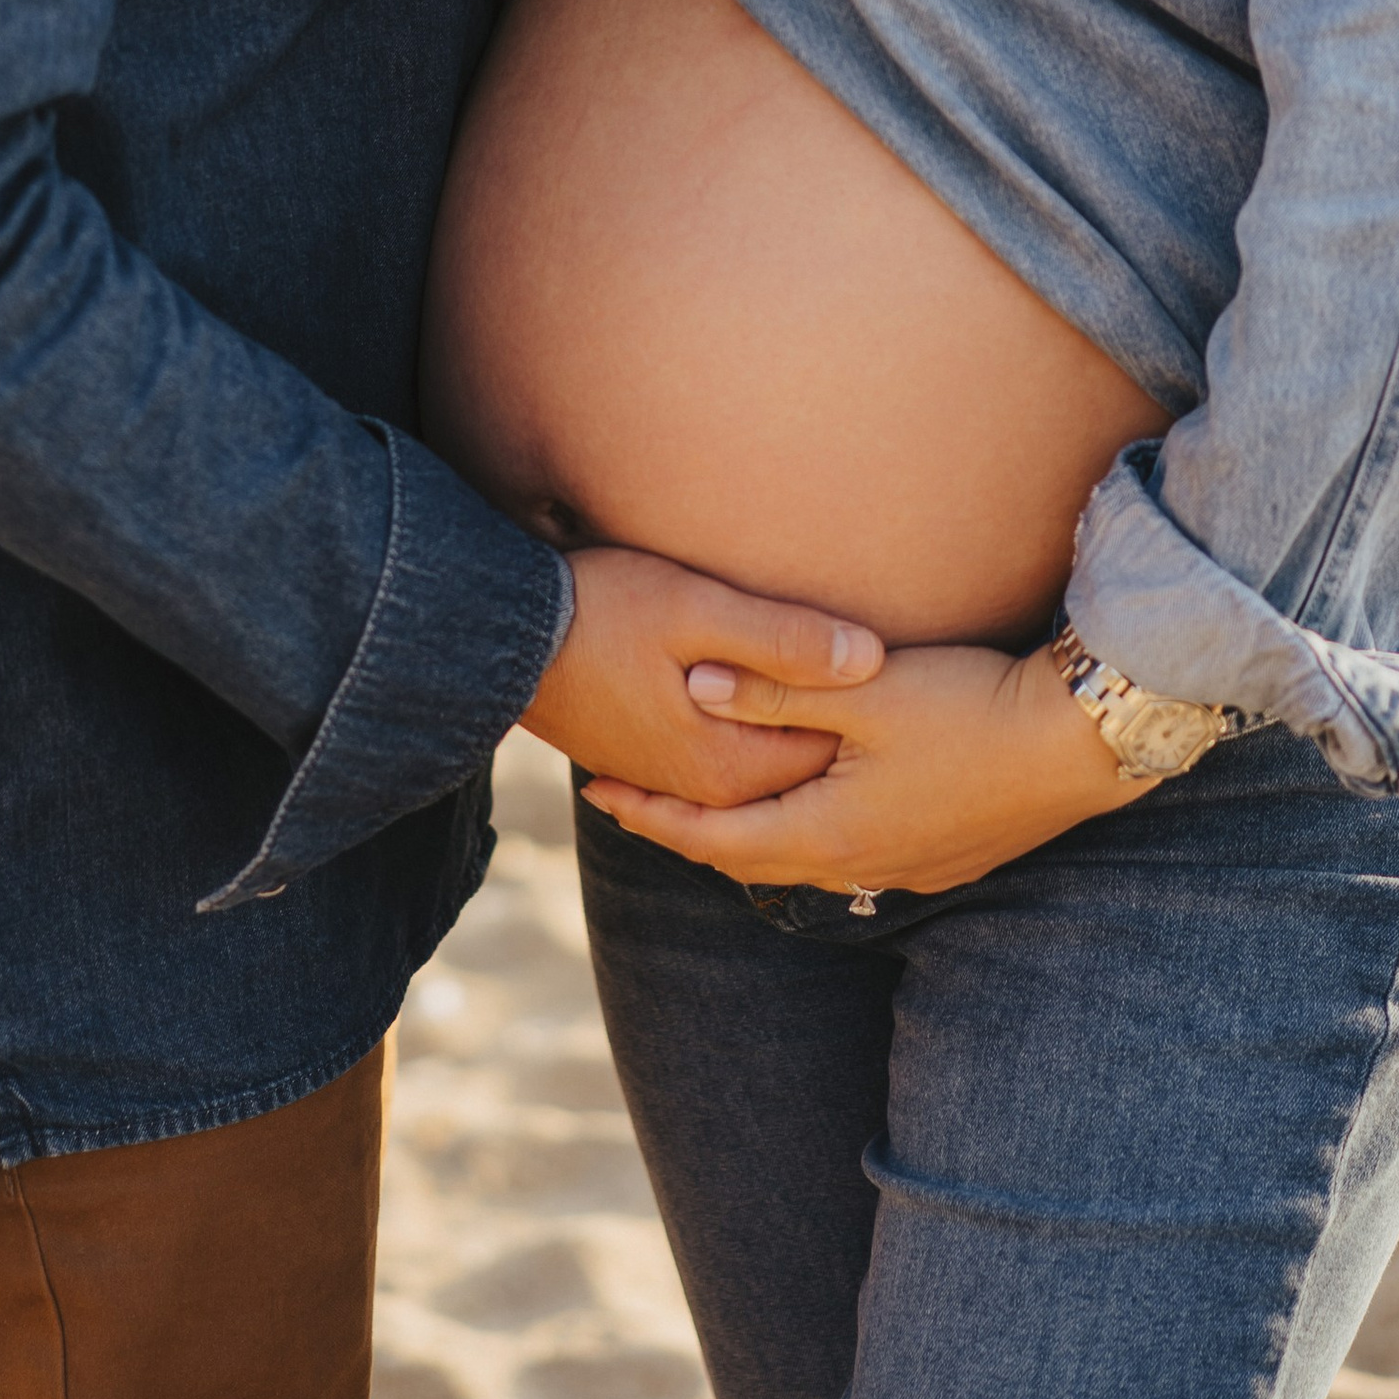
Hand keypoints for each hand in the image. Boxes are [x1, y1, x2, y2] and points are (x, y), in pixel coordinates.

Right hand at [520, 545, 881, 809]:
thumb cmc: (601, 609)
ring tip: (837, 681)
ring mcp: (676, 781)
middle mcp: (706, 790)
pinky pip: (728, 758)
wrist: (502, 634)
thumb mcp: (696, 608)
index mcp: (728, 767)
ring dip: (797, 727)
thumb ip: (782, 638)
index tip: (895, 660)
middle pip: (802, 766)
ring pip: (765, 764)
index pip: (833, 752)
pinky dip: (757, 734)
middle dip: (842, 725)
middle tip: (887, 668)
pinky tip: (777, 700)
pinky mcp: (653, 760)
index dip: (867, 709)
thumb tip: (870, 658)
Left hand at [581, 634, 1152, 895]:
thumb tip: (690, 688)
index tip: (596, 790)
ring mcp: (904, 867)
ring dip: (747, 830)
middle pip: (748, 855)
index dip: (651, 814)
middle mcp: (859, 865)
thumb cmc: (969, 708)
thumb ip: (773, 688)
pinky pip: (845, 852)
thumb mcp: (862, 691)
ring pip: (798, 857)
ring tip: (705, 801)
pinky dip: (801, 829)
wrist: (1077, 745)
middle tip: (632, 799)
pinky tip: (802, 804)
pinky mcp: (941, 856)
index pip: (712, 836)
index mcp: (827, 834)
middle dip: (687, 826)